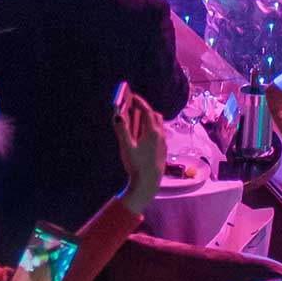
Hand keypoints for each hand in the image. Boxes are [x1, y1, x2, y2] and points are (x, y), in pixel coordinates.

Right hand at [112, 91, 167, 213]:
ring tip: (139, 119)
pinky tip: (144, 135)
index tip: (132, 96)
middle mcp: (160, 135)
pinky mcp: (163, 150)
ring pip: (159, 124)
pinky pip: (159, 133)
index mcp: (151, 132)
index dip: (139, 102)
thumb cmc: (136, 166)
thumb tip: (117, 115)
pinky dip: (152, 128)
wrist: (148, 184)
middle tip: (134, 106)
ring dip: (150, 118)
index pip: (146, 111)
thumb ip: (121, 130)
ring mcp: (163, 143)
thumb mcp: (126, 147)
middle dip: (145, 109)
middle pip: (155, 115)